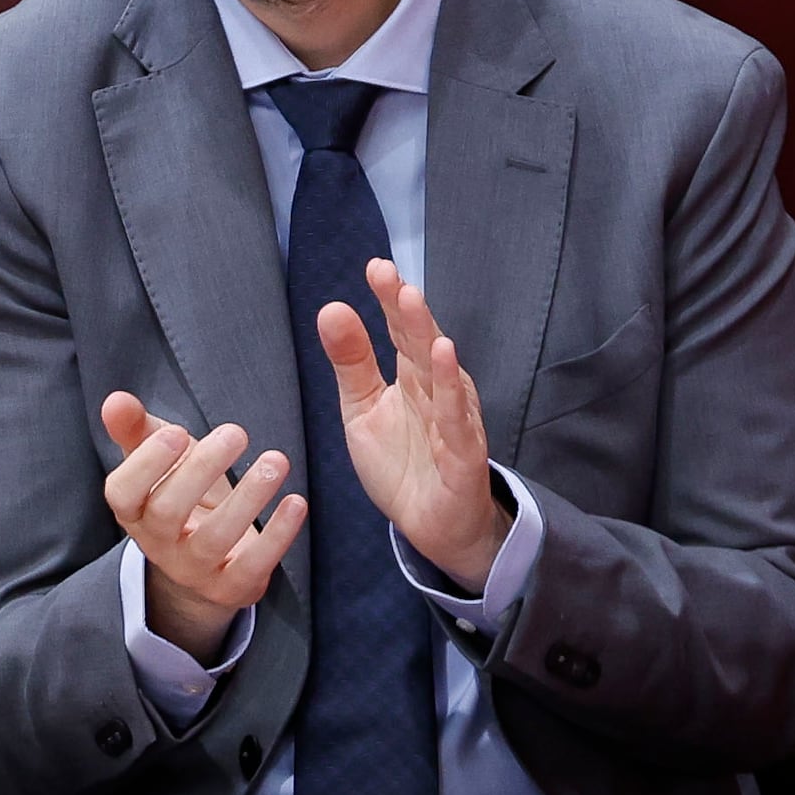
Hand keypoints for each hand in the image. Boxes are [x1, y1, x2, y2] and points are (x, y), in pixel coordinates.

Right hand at [99, 388, 301, 658]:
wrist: (207, 562)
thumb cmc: (181, 493)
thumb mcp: (159, 460)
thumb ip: (137, 428)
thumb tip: (115, 399)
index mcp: (135, 511)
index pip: (122, 494)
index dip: (146, 464)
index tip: (179, 433)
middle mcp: (158, 545)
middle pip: (168, 513)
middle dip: (202, 470)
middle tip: (236, 432)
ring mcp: (195, 570)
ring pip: (213, 539)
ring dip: (248, 498)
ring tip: (276, 460)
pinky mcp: (232, 586)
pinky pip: (253, 567)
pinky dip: (277, 535)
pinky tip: (296, 501)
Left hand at [319, 262, 509, 590]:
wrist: (431, 527)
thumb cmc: (402, 463)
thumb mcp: (363, 410)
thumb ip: (351, 363)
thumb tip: (331, 307)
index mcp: (413, 376)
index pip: (400, 331)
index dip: (389, 300)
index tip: (376, 267)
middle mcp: (437, 391)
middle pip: (420, 344)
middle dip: (406, 310)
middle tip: (391, 277)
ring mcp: (453, 421)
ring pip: (441, 375)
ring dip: (428, 338)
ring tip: (414, 304)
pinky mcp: (463, 456)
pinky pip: (457, 422)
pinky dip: (451, 393)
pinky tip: (444, 359)